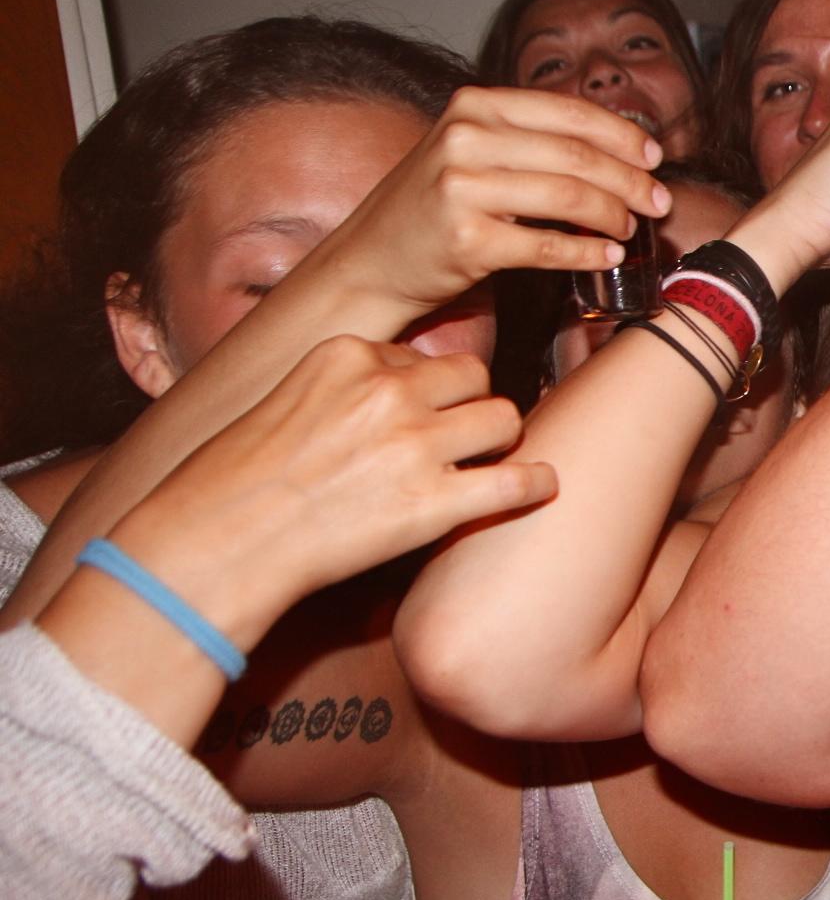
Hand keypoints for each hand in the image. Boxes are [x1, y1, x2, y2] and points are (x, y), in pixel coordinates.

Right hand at [107, 336, 555, 640]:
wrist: (220, 544)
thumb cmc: (238, 482)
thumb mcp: (287, 403)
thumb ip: (344, 387)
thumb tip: (392, 385)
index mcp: (349, 357)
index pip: (421, 356)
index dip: (427, 388)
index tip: (421, 412)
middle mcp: (388, 391)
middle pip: (473, 377)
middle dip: (472, 405)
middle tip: (464, 436)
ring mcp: (415, 446)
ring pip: (503, 419)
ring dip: (501, 441)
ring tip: (491, 461)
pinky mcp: (434, 503)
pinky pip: (515, 480)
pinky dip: (535, 483)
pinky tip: (539, 486)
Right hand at [314, 87, 670, 313]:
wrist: (370, 261)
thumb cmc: (430, 207)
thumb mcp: (469, 151)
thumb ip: (527, 141)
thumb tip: (616, 151)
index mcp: (474, 107)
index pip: (568, 113)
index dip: (621, 136)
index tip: (654, 157)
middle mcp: (466, 139)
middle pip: (576, 156)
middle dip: (630, 180)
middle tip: (659, 201)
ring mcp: (462, 189)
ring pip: (569, 198)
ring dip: (614, 215)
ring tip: (632, 227)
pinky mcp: (467, 241)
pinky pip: (548, 247)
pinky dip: (586, 253)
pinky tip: (606, 255)